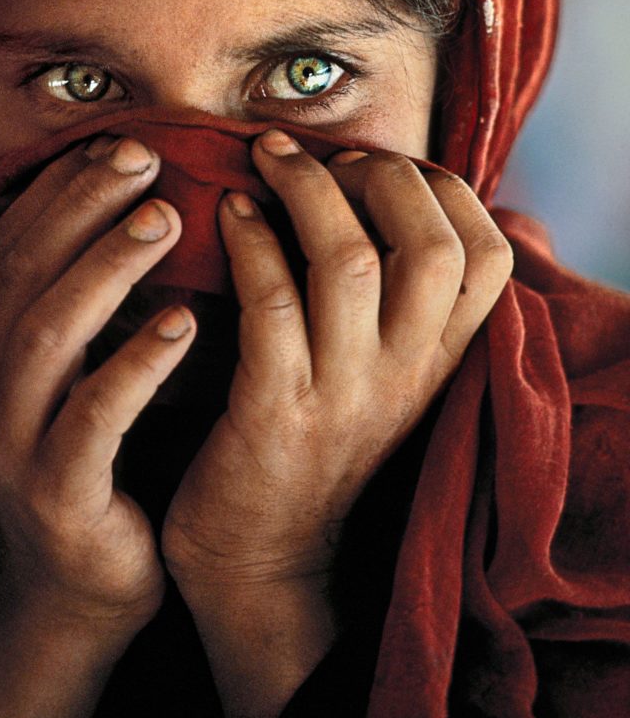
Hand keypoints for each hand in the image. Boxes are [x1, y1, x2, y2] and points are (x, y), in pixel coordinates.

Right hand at [0, 135, 194, 629]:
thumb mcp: (70, 370)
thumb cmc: (89, 457)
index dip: (62, 189)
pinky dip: (138, 362)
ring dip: (108, 267)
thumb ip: (82, 298)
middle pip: (24, 272)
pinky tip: (187, 323)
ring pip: (49, 333)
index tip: (123, 143)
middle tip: (147, 158)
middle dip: (84, 207)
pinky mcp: (52, 492)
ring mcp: (5, 442)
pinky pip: (94, 415)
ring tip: (167, 221)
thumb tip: (140, 202)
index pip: (9, 245)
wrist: (72, 588)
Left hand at [162, 129, 512, 593]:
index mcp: (438, 362)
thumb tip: (380, 191)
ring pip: (352, 262)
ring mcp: (343, 396)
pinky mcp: (274, 413)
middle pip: (432, 246)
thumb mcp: (382, 378)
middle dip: (379, 174)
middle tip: (320, 154)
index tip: (380, 165)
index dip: (443, 190)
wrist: (259, 563)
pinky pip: (271, 303)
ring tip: (266, 155)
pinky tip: (228, 210)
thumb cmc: (313, 443)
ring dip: (306, 190)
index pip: (488, 257)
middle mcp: (406, 376)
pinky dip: (250, 240)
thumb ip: (399, 305)